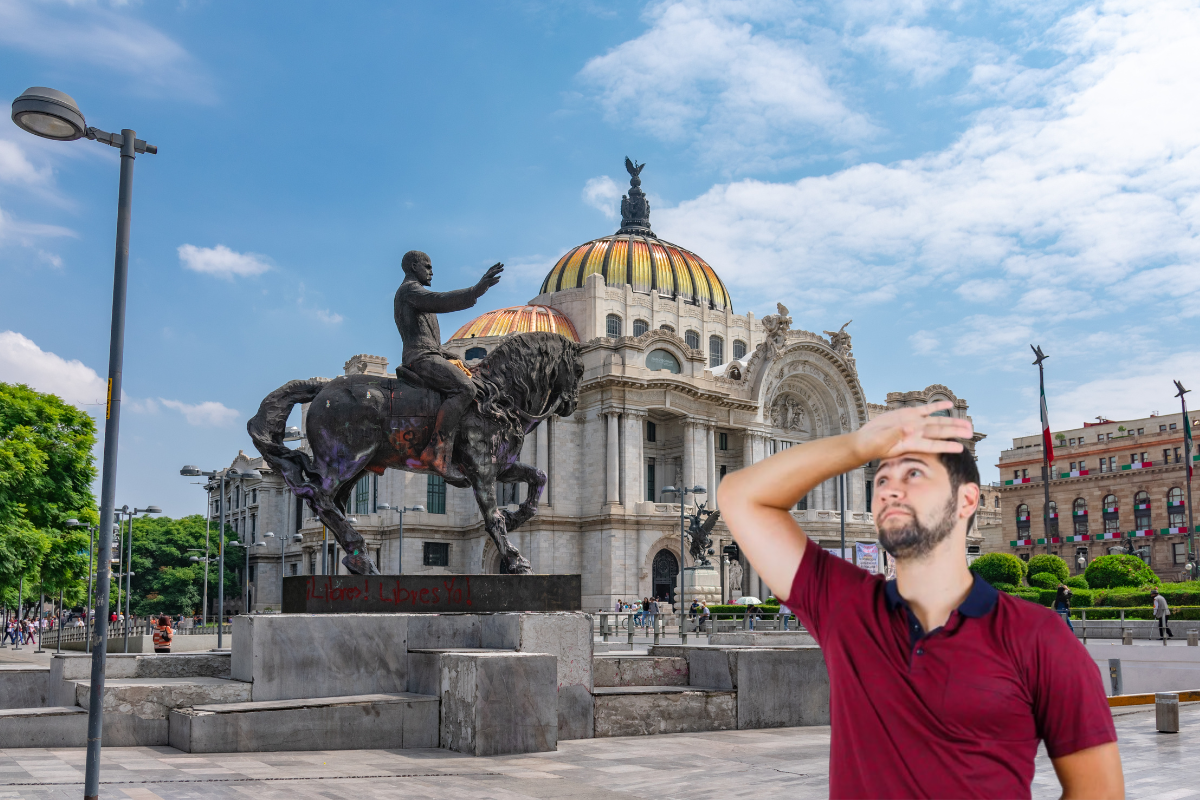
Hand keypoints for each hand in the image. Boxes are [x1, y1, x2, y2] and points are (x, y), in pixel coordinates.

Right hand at [477, 262, 502, 292]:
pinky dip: (495, 278)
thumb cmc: (482, 288)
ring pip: (492, 273)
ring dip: (497, 271)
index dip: (495, 266)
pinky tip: (499, 277)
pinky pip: (491, 279)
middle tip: (503, 264)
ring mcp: (485, 278)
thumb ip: (493, 282)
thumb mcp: (488, 285)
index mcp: (486, 276)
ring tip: (502, 269)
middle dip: (498, 267)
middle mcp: (486, 276)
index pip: (491, 269)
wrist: (475, 291)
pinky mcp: (485, 282)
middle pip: (492, 270)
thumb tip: (499, 280)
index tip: (500, 263)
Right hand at [851, 400, 972, 462]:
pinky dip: (938, 407)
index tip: (961, 448)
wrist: (866, 440)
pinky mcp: (909, 414)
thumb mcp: (882, 440)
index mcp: (911, 442)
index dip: (947, 446)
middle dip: (956, 432)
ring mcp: (914, 423)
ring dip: (952, 422)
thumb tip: (910, 428)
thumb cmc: (872, 445)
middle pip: (940, 432)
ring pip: (937, 421)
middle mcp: (916, 433)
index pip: (933, 444)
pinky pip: (927, 410)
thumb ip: (896, 434)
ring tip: (967, 423)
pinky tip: (950, 404)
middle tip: (971, 432)